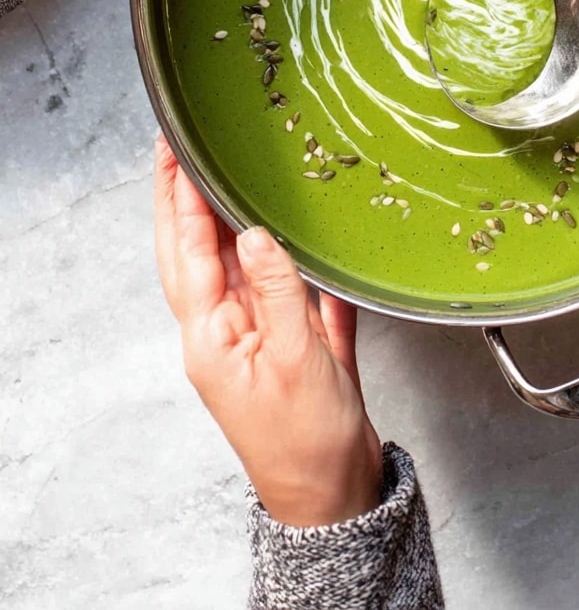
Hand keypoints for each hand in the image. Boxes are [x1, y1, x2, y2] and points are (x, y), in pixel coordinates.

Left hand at [154, 135, 381, 526]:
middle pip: (195, 252)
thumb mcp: (295, 360)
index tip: (178, 153)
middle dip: (184, 199)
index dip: (184, 198)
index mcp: (212, 337)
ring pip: (236, 263)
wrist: (337, 492)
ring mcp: (256, 333)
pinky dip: (286, 257)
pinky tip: (295, 232)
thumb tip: (258, 233)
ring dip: (228, 218)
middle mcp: (225, 330)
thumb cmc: (307, 441)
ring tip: (224, 174)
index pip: (189, 251)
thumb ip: (277, 292)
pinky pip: (283, 286)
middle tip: (179, 150)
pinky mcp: (292, 338)